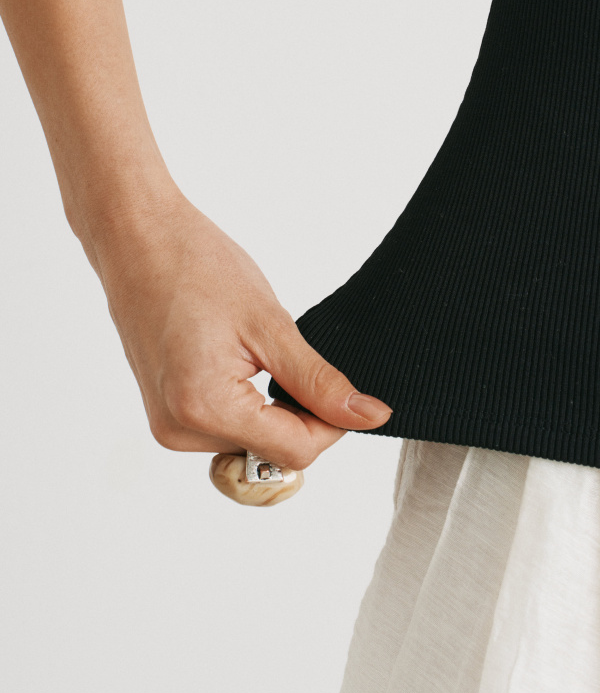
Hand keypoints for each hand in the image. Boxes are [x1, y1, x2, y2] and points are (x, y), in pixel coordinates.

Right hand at [84, 189, 392, 471]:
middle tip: (294, 359)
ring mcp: (169, 427)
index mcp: (205, 409)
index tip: (342, 388)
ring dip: (273, 411)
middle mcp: (180, 431)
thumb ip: (320, 382)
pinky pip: (226, 430)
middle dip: (301, 416)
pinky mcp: (167, 416)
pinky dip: (248, 406)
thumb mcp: (271, 325)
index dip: (333, 424)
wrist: (138, 238)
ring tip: (258, 354)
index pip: (295, 452)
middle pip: (274, 454)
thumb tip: (369, 417)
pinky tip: (241, 362)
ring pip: (252, 444)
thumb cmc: (195, 265)